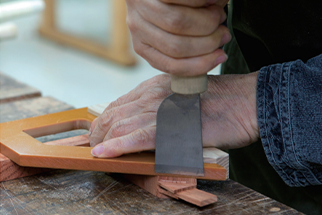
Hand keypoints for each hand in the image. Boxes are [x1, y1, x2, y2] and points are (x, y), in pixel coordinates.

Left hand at [89, 72, 259, 157]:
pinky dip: (117, 147)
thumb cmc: (219, 103)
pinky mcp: (173, 126)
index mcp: (154, 87)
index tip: (99, 134)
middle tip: (95, 147)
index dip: (103, 121)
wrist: (245, 102)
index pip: (117, 104)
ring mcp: (162, 109)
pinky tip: (104, 154)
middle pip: (113, 114)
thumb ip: (161, 107)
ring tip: (98, 153)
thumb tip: (144, 125)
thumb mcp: (181, 98)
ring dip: (104, 142)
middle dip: (99, 133)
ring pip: (120, 126)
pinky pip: (137, 137)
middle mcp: (153, 94)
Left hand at [125, 0, 230, 75]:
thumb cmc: (172, 5)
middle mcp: (138, 28)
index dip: (200, 65)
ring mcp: (141, 8)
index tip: (221, 57)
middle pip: (176, 47)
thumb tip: (215, 57)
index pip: (171, 65)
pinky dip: (201, 2)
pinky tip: (212, 1)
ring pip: (178, 23)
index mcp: (144, 45)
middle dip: (208, 43)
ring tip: (219, 15)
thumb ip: (189, 45)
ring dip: (206, 22)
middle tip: (224, 34)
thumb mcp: (176, 29)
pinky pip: (179, 0)